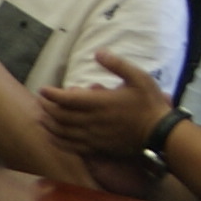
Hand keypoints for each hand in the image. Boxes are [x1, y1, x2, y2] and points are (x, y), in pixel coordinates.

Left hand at [36, 49, 172, 159]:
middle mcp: (93, 121)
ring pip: (64, 132)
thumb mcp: (138, 77)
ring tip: (40, 117)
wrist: (160, 133)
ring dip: (49, 124)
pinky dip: (59, 142)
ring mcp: (94, 137)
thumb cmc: (150, 103)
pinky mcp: (98, 148)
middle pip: (61, 116)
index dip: (52, 94)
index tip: (43, 89)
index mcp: (100, 102)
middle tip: (40, 101)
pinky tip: (53, 138)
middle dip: (47, 108)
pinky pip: (73, 147)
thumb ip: (117, 64)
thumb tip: (98, 53)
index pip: (68, 99)